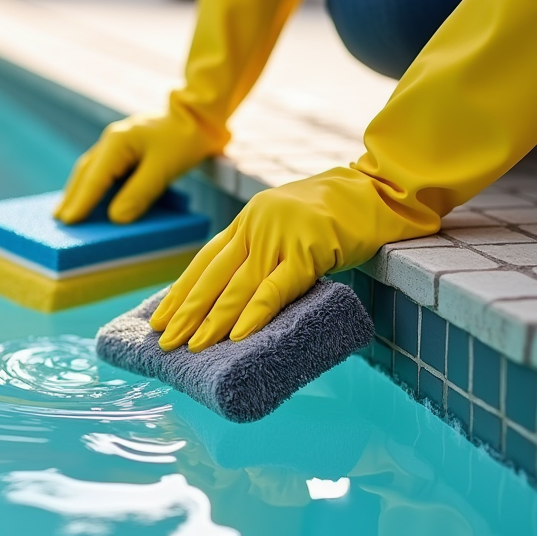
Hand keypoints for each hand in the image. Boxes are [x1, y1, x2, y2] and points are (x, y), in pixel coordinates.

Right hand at [54, 109, 221, 224]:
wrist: (200, 116)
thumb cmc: (184, 140)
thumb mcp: (164, 168)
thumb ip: (139, 192)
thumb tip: (115, 218)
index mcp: (117, 142)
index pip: (95, 178)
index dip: (81, 201)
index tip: (68, 221)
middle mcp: (110, 140)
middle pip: (85, 172)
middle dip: (72, 197)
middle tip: (59, 220)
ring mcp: (116, 142)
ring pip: (90, 169)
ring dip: (78, 191)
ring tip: (65, 211)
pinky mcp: (124, 147)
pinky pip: (101, 169)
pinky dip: (92, 184)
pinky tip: (88, 195)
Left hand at [149, 168, 401, 351]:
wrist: (377, 190)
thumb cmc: (336, 216)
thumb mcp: (285, 226)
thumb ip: (260, 251)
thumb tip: (234, 299)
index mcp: (247, 220)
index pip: (204, 261)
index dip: (180, 292)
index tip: (159, 319)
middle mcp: (256, 226)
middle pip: (212, 275)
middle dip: (186, 311)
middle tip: (164, 340)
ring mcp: (280, 236)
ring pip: (238, 285)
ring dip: (213, 320)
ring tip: (194, 346)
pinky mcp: (309, 249)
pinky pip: (275, 287)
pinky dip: (254, 314)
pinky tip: (236, 336)